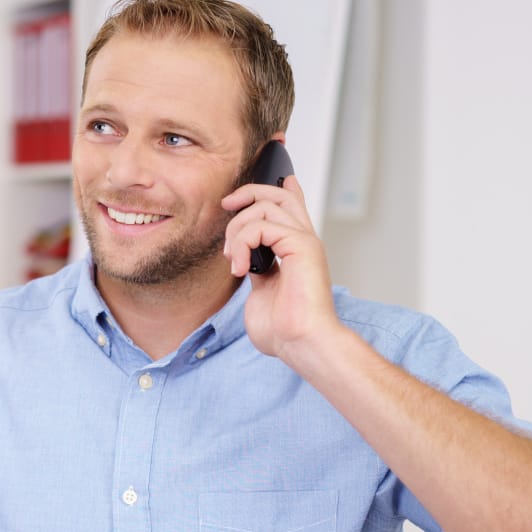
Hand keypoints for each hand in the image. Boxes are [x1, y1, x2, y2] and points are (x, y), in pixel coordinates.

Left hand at [220, 174, 341, 361]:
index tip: (246, 192)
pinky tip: (240, 267)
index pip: (291, 206)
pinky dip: (242, 243)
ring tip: (233, 259)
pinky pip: (261, 225)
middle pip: (279, 194)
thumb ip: (256, 270)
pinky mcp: (301, 245)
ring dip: (237, 230)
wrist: (300, 342)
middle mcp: (303, 241)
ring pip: (265, 205)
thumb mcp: (261, 291)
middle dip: (248, 192)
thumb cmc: (283, 329)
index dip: (274, 188)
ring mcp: (304, 241)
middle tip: (226, 206)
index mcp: (296, 251)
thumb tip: (245, 261)